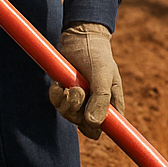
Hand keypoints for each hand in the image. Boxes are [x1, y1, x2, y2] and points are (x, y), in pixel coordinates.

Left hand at [48, 22, 122, 139]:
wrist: (80, 36)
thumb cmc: (97, 54)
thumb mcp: (102, 74)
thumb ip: (100, 99)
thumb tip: (93, 123)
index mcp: (112, 103)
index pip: (108, 128)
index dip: (97, 129)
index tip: (88, 124)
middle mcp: (96, 104)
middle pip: (84, 125)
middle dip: (77, 111)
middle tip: (77, 92)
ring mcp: (80, 100)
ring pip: (69, 115)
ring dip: (66, 102)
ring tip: (68, 86)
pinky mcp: (65, 93)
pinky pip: (57, 104)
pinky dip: (55, 95)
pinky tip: (57, 83)